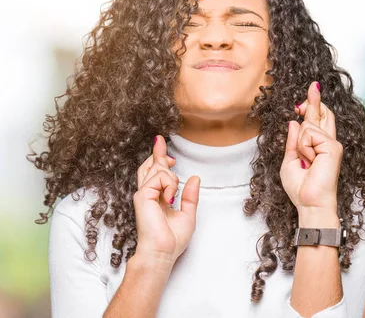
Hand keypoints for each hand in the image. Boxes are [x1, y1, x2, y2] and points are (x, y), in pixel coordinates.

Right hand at [133, 135, 200, 267]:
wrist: (163, 251)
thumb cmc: (173, 239)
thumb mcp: (188, 214)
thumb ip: (190, 196)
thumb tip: (195, 178)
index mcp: (157, 198)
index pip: (156, 174)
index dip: (160, 159)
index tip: (166, 151)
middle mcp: (148, 194)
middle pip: (150, 166)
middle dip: (157, 152)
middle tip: (160, 140)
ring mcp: (144, 193)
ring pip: (159, 169)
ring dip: (171, 178)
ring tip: (172, 196)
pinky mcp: (142, 195)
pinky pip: (160, 177)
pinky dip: (170, 185)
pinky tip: (170, 197)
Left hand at [280, 81, 342, 217]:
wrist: (310, 203)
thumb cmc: (301, 188)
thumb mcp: (290, 161)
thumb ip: (292, 142)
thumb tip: (294, 122)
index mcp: (319, 146)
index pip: (318, 120)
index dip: (313, 105)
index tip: (311, 90)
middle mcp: (328, 142)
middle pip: (321, 113)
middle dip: (315, 99)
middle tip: (313, 84)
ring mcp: (332, 143)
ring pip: (307, 125)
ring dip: (300, 145)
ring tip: (306, 162)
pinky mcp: (332, 146)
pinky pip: (308, 134)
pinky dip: (304, 147)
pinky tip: (310, 161)